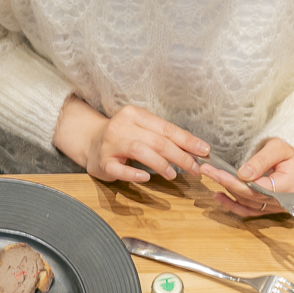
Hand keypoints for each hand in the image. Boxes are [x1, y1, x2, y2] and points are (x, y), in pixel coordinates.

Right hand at [54, 97, 210, 185]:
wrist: (89, 141)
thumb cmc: (122, 137)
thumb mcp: (142, 130)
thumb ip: (164, 136)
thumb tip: (195, 148)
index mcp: (135, 114)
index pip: (166, 128)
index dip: (187, 140)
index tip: (204, 151)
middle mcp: (122, 125)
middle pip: (157, 140)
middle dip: (180, 155)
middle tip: (194, 168)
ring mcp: (110, 144)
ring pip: (140, 150)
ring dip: (161, 164)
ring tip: (174, 174)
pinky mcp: (103, 161)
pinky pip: (119, 168)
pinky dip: (134, 173)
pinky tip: (146, 177)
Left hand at [198, 136, 293, 218]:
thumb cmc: (292, 154)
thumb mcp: (278, 148)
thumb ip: (261, 161)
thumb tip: (242, 174)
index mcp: (289, 186)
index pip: (256, 188)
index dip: (234, 182)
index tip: (216, 171)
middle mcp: (282, 202)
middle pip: (248, 197)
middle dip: (225, 183)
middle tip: (207, 170)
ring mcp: (274, 209)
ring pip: (246, 204)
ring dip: (227, 192)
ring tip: (211, 176)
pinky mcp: (267, 210)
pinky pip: (247, 211)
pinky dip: (231, 205)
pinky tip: (218, 195)